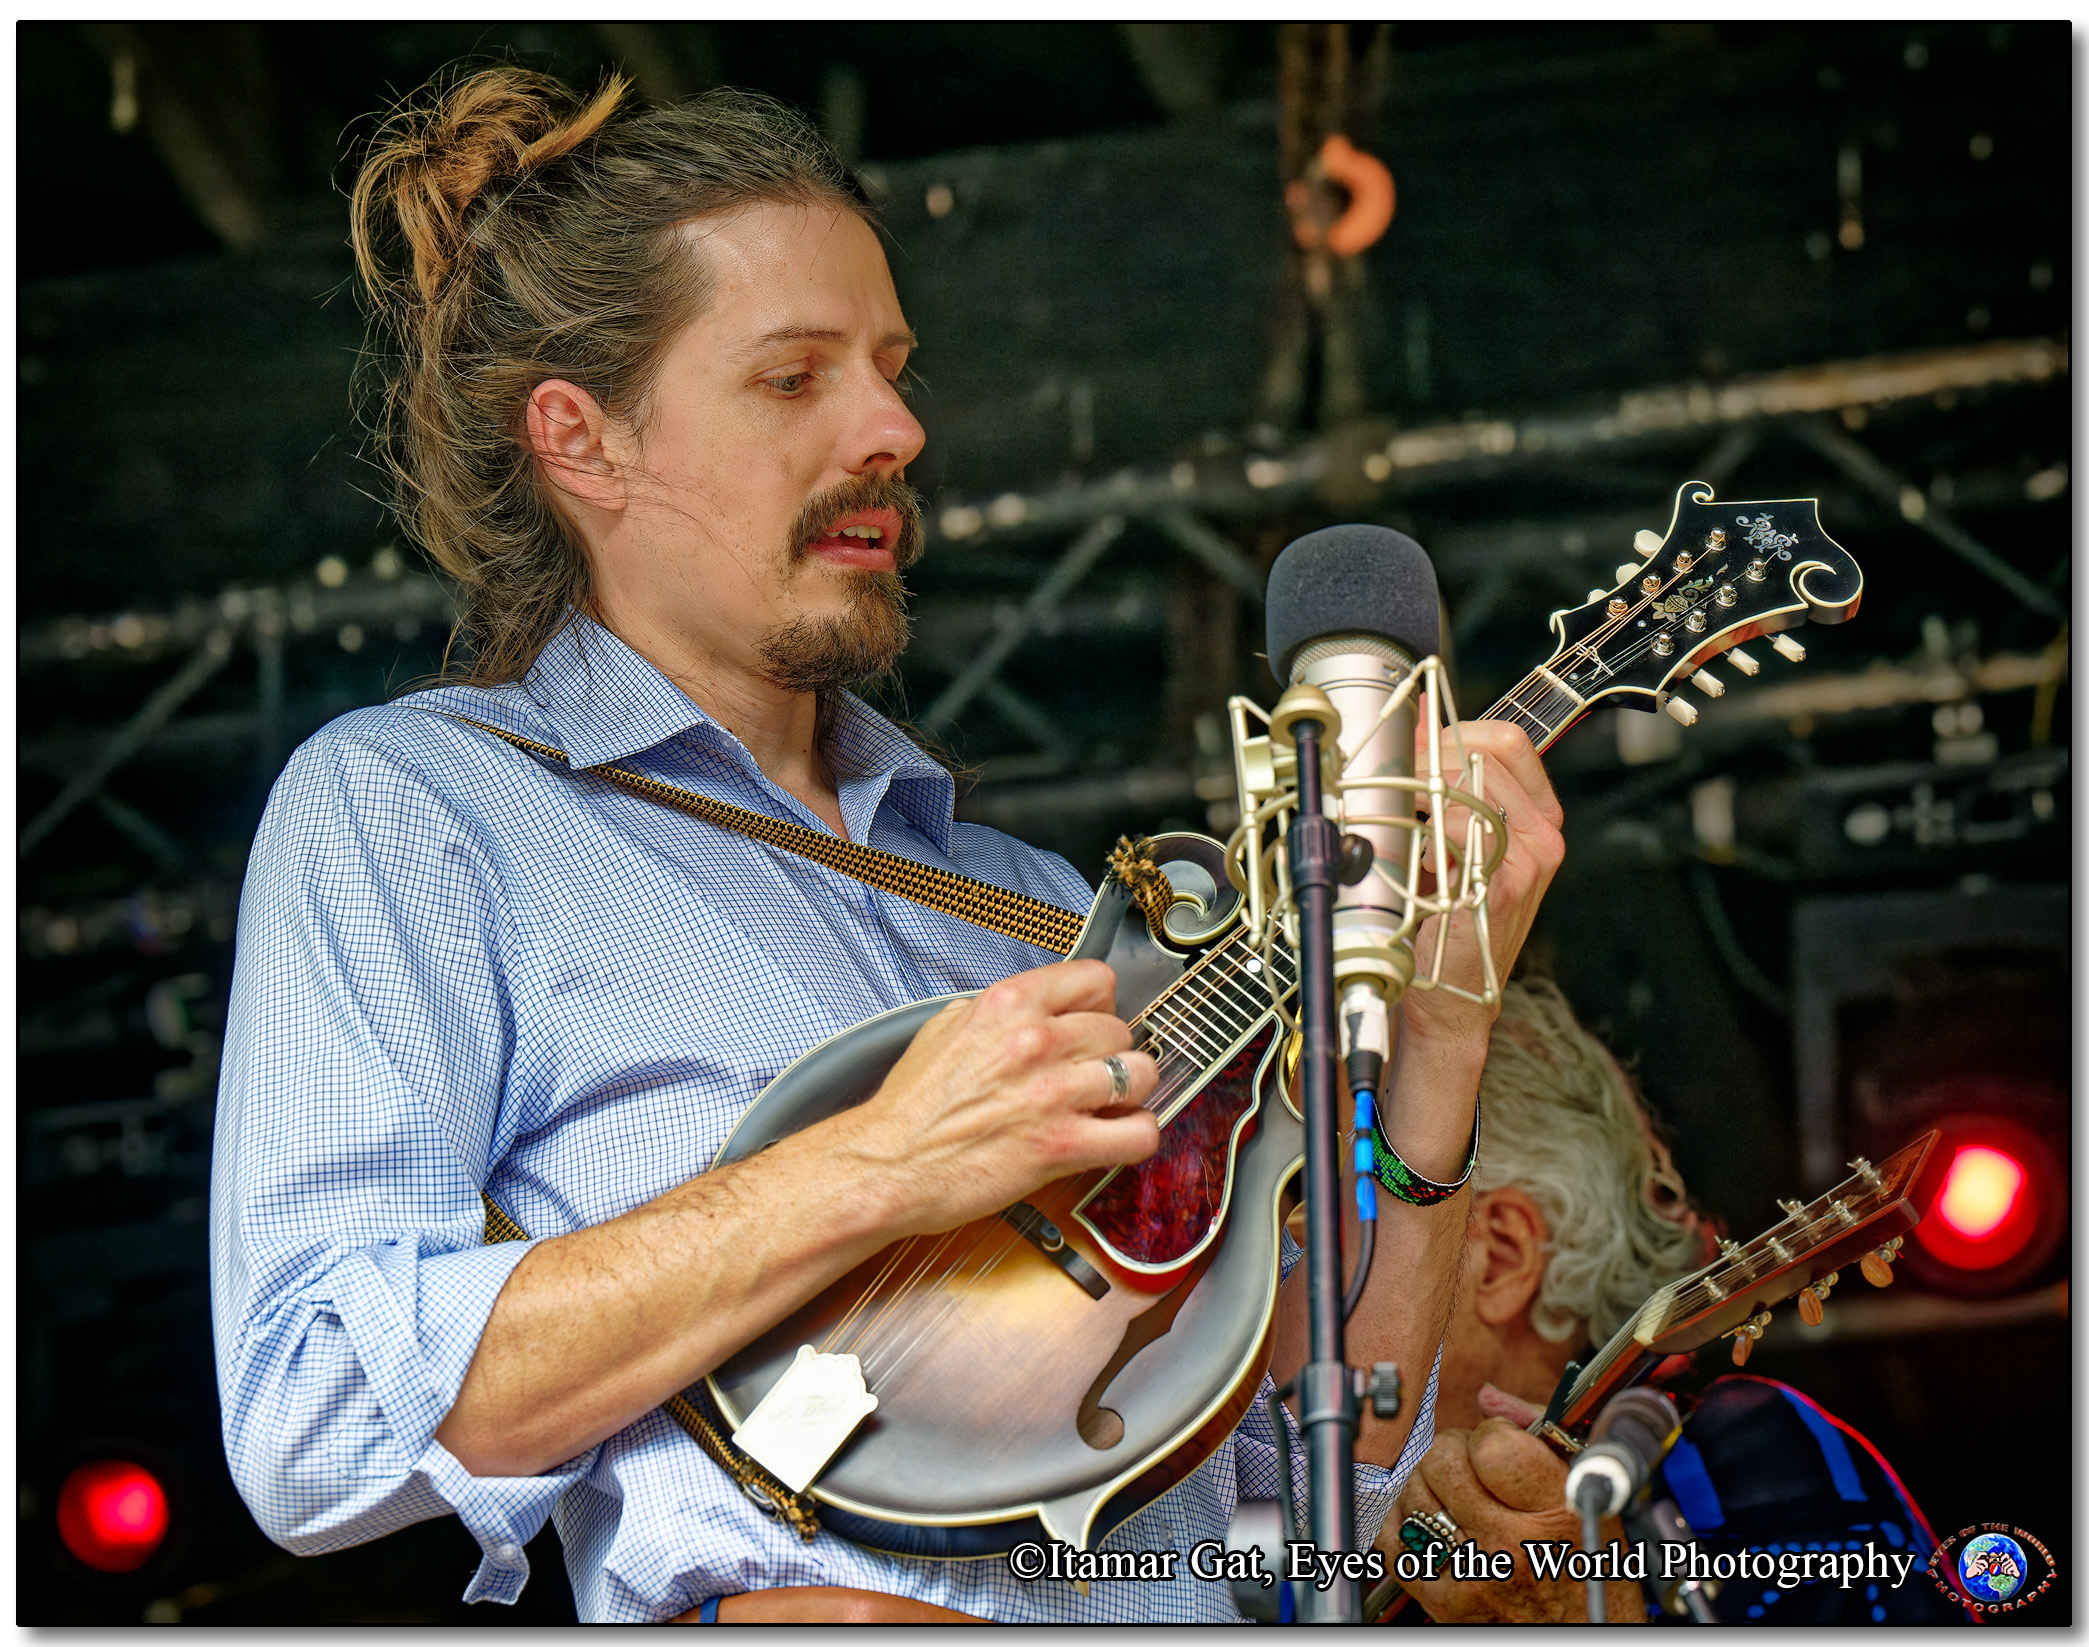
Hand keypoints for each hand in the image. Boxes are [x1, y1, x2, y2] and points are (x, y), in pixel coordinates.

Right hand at [834, 958, 1159, 1237]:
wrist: (887, 1165)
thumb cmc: (910, 1109)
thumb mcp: (945, 1028)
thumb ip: (994, 1011)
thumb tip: (1029, 1008)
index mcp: (1009, 1004)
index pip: (1097, 979)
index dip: (1100, 1005)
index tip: (1093, 1023)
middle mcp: (1037, 1040)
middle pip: (1121, 1030)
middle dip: (1112, 1053)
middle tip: (1095, 1074)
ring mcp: (1054, 1092)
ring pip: (1141, 1075)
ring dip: (1130, 1093)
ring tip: (1109, 1106)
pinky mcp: (1063, 1145)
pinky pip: (1139, 1133)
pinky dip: (1136, 1136)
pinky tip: (1116, 1137)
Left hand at [1387, 1419, 1645, 1623]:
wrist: (1584, 1634)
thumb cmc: (1588, 1564)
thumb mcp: (1583, 1493)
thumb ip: (1539, 1433)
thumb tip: (1487, 1396)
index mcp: (1558, 1512)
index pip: (1491, 1446)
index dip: (1490, 1433)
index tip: (1500, 1444)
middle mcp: (1513, 1545)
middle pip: (1443, 1461)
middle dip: (1455, 1451)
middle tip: (1474, 1467)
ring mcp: (1474, 1574)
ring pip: (1414, 1491)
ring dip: (1429, 1482)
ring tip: (1455, 1494)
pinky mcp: (1444, 1599)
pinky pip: (1394, 1539)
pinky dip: (1404, 1520)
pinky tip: (1430, 1520)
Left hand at [1400, 717, 1564, 1051]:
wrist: (1450, 998)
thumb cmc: (1446, 919)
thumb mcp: (1450, 839)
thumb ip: (1441, 780)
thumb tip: (1415, 719)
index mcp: (1538, 817)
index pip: (1509, 741)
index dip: (1455, 731)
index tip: (1414, 744)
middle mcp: (1543, 835)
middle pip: (1489, 753)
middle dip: (1430, 754)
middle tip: (1394, 775)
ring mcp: (1529, 859)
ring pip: (1472, 784)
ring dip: (1421, 788)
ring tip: (1396, 810)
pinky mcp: (1502, 884)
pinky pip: (1462, 825)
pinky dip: (1425, 827)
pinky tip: (1410, 847)